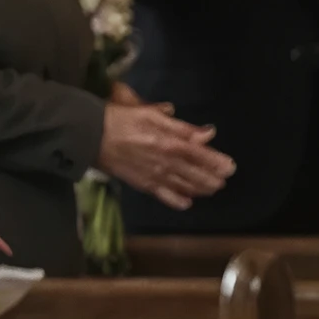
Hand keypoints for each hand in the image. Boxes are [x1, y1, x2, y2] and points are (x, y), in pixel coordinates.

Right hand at [95, 96, 235, 208]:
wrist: (88, 135)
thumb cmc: (120, 120)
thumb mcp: (151, 115)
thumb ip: (181, 127)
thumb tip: (208, 133)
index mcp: (168, 142)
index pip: (200, 155)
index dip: (217, 162)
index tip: (230, 167)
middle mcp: (164, 162)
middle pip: (195, 174)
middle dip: (211, 178)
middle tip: (223, 181)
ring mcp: (153, 175)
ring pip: (183, 186)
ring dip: (200, 189)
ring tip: (212, 190)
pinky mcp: (141, 184)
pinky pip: (163, 195)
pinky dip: (176, 200)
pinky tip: (187, 203)